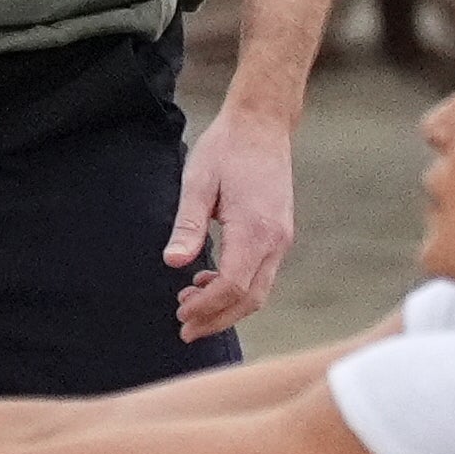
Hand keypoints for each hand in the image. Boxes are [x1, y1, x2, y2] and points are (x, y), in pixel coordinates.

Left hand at [166, 99, 298, 341]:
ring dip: (225, 306)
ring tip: (189, 304)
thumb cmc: (227, 148)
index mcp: (255, 229)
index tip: (180, 313)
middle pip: (250, 298)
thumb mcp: (197, 182)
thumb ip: (187, 225)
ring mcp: (281, 238)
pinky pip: (261, 274)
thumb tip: (173, 262)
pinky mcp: (278, 234)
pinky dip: (236, 288)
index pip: (233, 285)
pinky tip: (207, 279)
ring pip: (258, 290)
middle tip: (184, 329)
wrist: (262, 124)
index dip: (207, 307)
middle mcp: (275, 239)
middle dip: (217, 319)